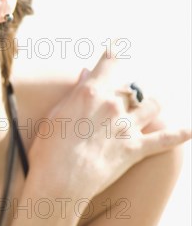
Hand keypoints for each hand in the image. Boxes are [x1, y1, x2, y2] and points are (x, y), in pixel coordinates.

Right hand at [27, 46, 190, 198]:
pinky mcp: (135, 149)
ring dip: (154, 101)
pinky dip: (179, 134)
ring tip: (157, 100)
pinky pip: (164, 139)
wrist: (60, 181)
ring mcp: (126, 128)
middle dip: (128, 89)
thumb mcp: (56, 115)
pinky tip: (189, 129)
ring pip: (152, 105)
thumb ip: (75, 94)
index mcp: (91, 93)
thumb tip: (86, 74)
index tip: (117, 44)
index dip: (113, 52)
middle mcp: (112, 106)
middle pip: (130, 88)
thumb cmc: (48, 149)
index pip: (108, 64)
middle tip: (124, 92)